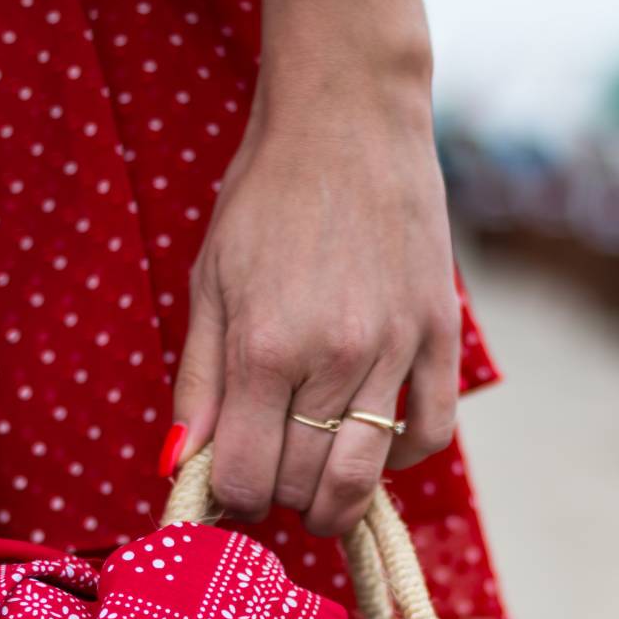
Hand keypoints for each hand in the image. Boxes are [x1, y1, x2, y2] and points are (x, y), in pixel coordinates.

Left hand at [169, 0, 459, 537]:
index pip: (244, 476)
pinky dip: (400, 459)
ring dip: (334, 501)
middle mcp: (332, 356)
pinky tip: (373, 444)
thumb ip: (197, 381)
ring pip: (365, 476)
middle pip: (303, 486)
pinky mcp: (439, 333)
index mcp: (264, 346)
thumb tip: (179, 466)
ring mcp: (395, 347)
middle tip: (267, 474)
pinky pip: (430, 434)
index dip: (229, 499)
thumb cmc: (265, 195)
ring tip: (315, 485)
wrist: (349, 117)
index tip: (227, 486)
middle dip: (276, 499)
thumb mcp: (210, 281)